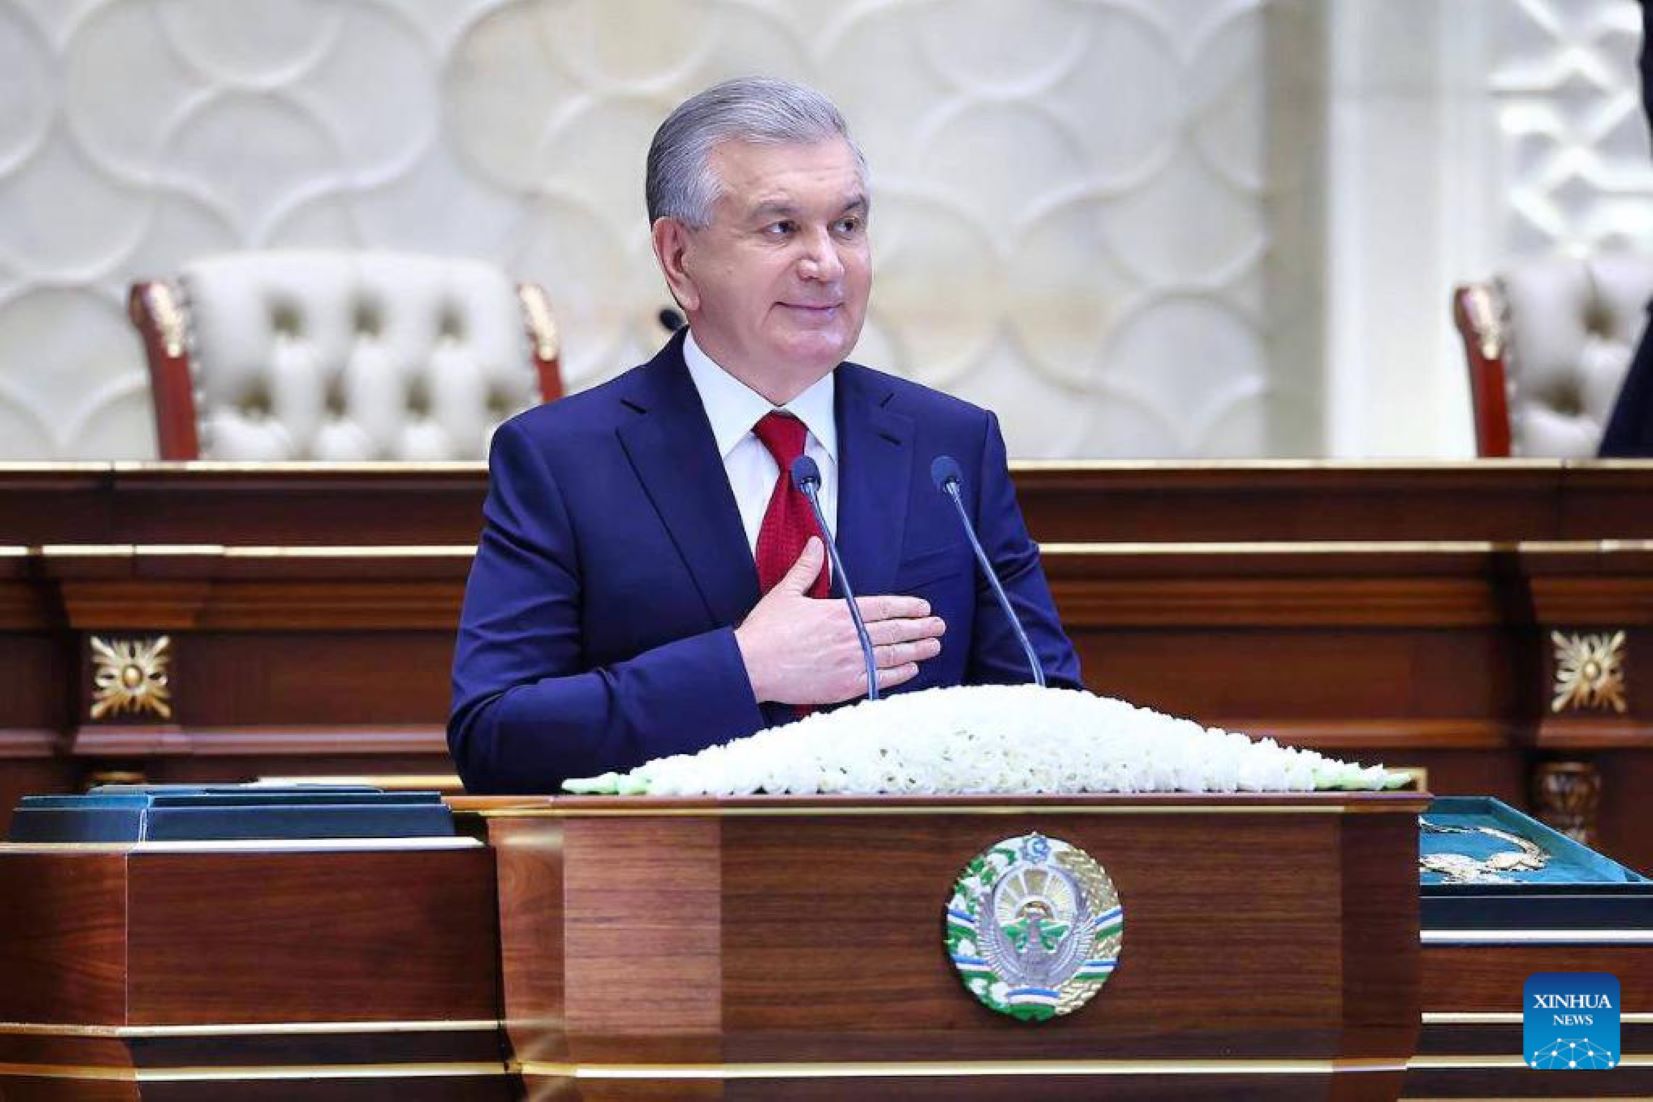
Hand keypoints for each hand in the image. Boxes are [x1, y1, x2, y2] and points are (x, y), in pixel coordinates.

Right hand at [735, 537, 946, 705]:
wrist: (752, 666)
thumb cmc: (766, 630)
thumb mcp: (786, 592)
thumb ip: (807, 568)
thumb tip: (817, 544)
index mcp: (839, 612)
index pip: (884, 607)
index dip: (908, 606)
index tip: (923, 607)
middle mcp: (850, 637)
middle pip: (895, 631)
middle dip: (921, 628)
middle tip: (939, 625)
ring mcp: (850, 663)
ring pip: (893, 655)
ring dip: (917, 650)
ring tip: (934, 646)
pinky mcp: (844, 686)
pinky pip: (880, 680)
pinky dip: (899, 674)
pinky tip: (912, 670)